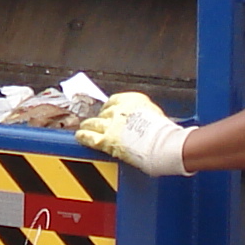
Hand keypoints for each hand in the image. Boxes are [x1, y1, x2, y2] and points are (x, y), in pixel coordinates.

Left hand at [76, 91, 190, 177]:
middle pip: (103, 112)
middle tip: (98, 122)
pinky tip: (79, 137)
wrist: (163, 144)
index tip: (108, 111)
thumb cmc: (165, 133)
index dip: (109, 108)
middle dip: (100, 118)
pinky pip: (89, 137)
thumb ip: (143, 116)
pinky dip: (83, 137)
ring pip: (93, 123)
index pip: (114, 101)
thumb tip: (141, 122)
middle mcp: (119, 110)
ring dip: (89, 126)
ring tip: (85, 128)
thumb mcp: (155, 116)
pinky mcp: (106, 140)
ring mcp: (111, 125)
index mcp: (133, 100)